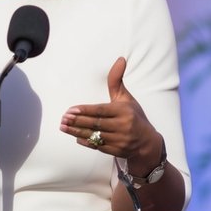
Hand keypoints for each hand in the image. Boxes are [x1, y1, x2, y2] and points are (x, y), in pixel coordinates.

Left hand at [59, 56, 162, 171]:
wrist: (147, 143)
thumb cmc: (134, 116)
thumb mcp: (126, 98)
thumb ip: (117, 81)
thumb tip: (120, 59)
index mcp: (124, 111)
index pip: (101, 111)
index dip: (85, 111)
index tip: (71, 110)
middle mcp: (122, 126)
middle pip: (95, 123)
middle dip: (77, 121)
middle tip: (63, 118)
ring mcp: (119, 140)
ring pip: (95, 135)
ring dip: (77, 131)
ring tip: (63, 126)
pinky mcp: (116, 151)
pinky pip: (98, 146)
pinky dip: (86, 141)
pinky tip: (75, 136)